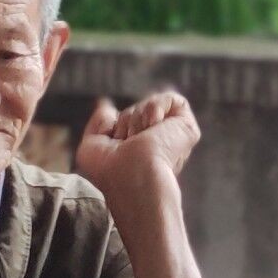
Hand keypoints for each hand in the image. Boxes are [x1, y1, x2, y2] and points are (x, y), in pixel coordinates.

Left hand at [74, 91, 201, 204]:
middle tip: (128, 143)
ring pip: (149, 105)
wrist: (135, 178)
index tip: (115, 140)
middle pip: (133, 111)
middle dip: (125, 121)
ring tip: (141, 139)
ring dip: (138, 118)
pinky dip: (156, 107)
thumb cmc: (111, 173)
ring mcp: (172, 139)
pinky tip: (154, 126)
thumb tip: (107, 105)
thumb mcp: (91, 148)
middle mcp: (157, 146)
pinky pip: (171, 99)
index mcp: (138, 153)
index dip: (119, 125)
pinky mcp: (186, 129)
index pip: (127, 124)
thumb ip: (98, 126)